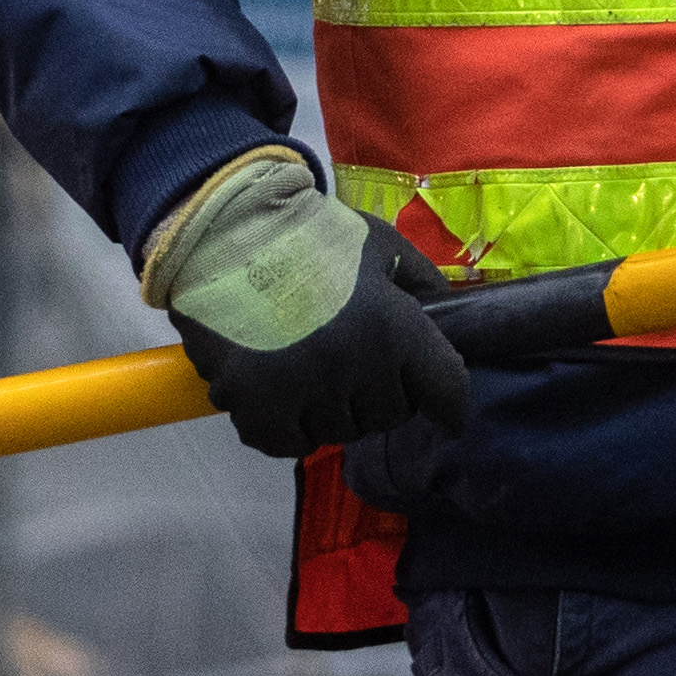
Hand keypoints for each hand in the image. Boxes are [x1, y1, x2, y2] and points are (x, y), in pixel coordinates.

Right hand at [137, 148, 472, 457]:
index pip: (446, 393)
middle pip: (389, 414)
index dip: (447, 402)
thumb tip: (450, 318)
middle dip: (379, 391)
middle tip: (354, 357)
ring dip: (333, 408)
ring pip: (340, 431)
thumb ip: (424, 284)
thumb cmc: (310, 235)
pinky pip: (291, 444)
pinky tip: (283, 393)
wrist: (225, 232)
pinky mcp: (257, 410)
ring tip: (312, 367)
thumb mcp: (382, 245)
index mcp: (394, 329)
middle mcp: (355, 370)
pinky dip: (290, 427)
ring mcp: (305, 394)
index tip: (441, 408)